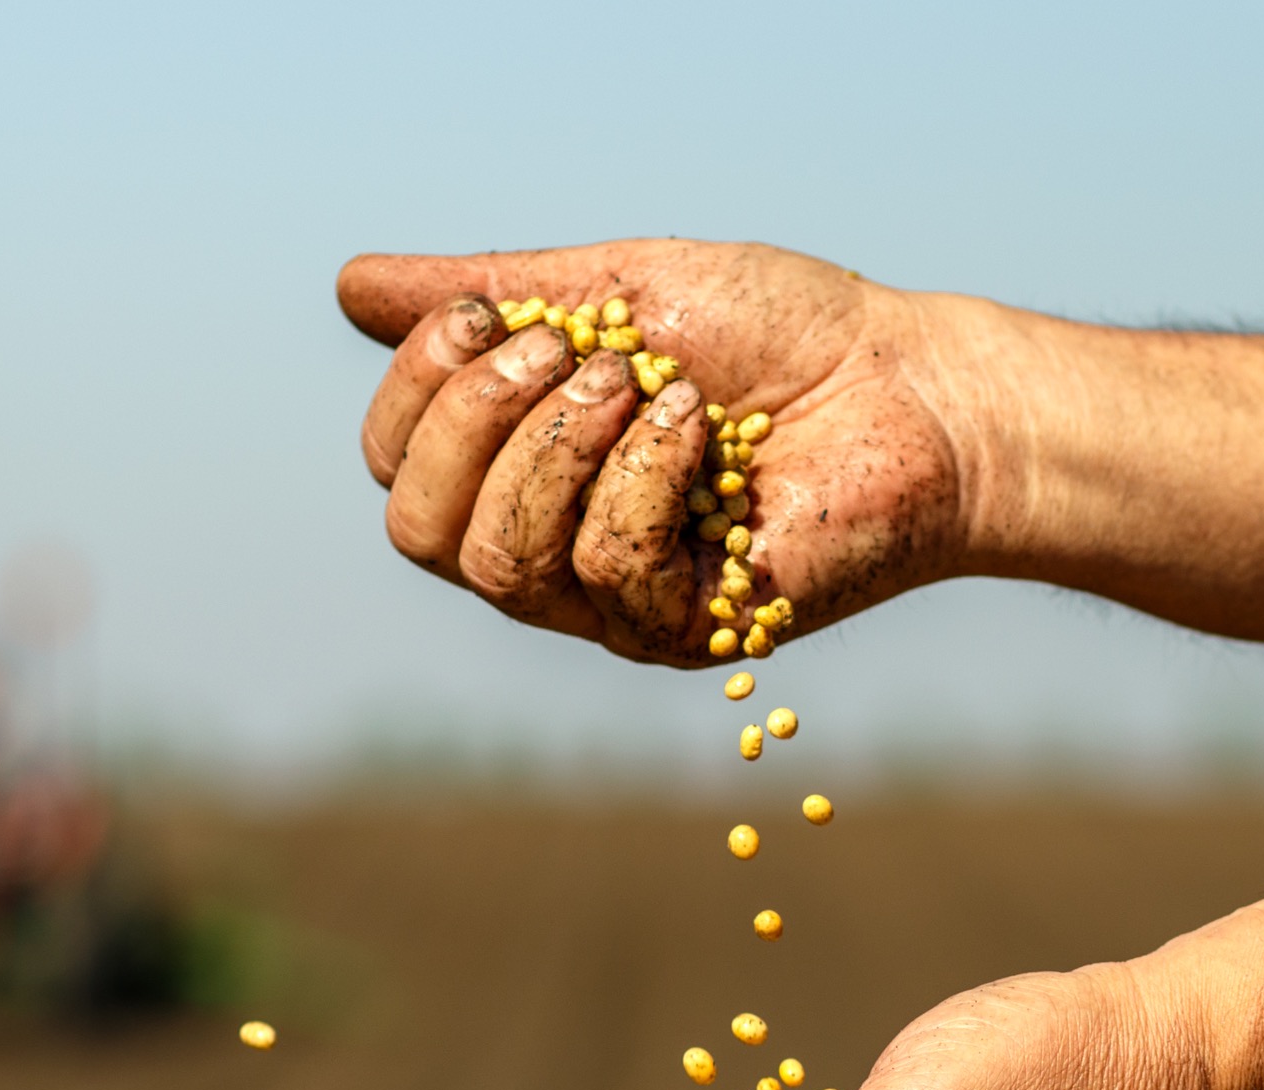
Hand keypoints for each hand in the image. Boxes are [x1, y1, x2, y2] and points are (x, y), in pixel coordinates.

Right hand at [336, 240, 974, 662]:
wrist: (911, 388)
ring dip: (560, 447)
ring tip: (649, 385)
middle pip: (416, 529)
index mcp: (520, 469)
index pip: (394, 467)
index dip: (418, 388)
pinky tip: (702, 435)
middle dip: (474, 421)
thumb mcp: (619, 288)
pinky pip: (603, 569)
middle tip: (576, 353)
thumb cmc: (784, 335)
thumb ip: (495, 292)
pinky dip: (642, 479)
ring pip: (497, 562)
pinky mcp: (681, 630)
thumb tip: (352, 286)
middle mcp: (548, 547)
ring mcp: (609, 602)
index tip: (493, 316)